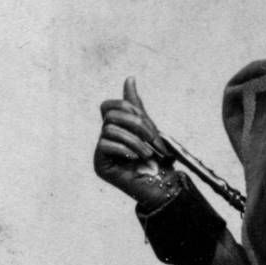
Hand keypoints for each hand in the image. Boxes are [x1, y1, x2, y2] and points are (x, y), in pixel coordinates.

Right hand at [94, 78, 182, 207]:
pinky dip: (124, 149)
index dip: (128, 108)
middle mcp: (106, 138)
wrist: (164, 186)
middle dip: (136, 124)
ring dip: (134, 140)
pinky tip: (135, 159)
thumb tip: (130, 78)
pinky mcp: (100, 165)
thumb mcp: (149, 128)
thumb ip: (136, 106)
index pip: (110, 106)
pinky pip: (104, 145)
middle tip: (153, 140)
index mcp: (117, 127)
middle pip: (110, 115)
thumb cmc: (158, 159)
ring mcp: (101, 151)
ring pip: (109, 130)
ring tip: (148, 154)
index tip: (146, 120)